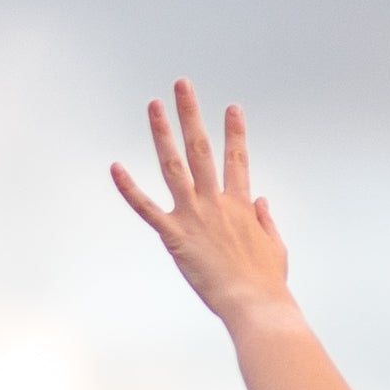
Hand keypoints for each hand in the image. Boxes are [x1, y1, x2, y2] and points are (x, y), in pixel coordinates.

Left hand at [113, 81, 295, 326]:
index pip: (237, 160)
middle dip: (191, 114)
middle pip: (202, 149)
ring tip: (154, 105)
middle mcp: (216, 202)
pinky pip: (147, 208)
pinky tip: (115, 166)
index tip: (232, 108)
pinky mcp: (175, 236)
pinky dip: (129, 188)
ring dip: (163, 133)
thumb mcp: (275, 246)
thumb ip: (266, 220)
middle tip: (182, 85)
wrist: (256, 304)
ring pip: (174, 166)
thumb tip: (262, 199)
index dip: (235, 133)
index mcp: (241, 205)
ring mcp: (194, 216)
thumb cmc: (268, 283)